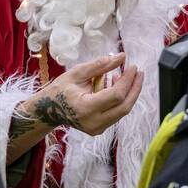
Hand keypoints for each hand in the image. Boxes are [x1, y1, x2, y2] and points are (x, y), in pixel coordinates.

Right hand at [6, 53, 144, 161]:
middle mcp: (93, 122)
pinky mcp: (99, 129)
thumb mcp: (77, 73)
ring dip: (128, 93)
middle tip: (138, 72)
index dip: (128, 80)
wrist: (48, 110)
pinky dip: (120, 100)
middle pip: (125, 107)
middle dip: (135, 88)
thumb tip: (122, 57)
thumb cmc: (60, 89)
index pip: (116, 95)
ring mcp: (97, 129)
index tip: (133, 66)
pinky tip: (114, 86)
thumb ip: (100, 65)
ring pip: (123, 112)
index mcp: (85, 108)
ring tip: (123, 76)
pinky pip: (116, 114)